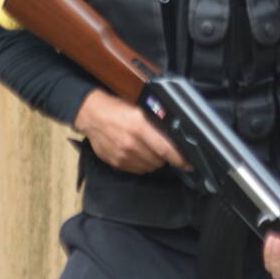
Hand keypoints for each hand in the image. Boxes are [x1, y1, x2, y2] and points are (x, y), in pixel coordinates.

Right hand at [74, 89, 188, 174]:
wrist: (91, 115)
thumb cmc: (116, 108)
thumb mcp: (139, 108)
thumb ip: (155, 122)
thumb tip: (174, 136)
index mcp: (139, 126)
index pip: (166, 149)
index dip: (180, 159)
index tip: (189, 163)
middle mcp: (131, 142)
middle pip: (160, 159)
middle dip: (165, 156)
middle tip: (162, 146)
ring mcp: (123, 155)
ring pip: (150, 166)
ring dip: (154, 160)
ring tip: (147, 148)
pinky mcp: (116, 163)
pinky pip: (138, 170)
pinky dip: (142, 164)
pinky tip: (138, 153)